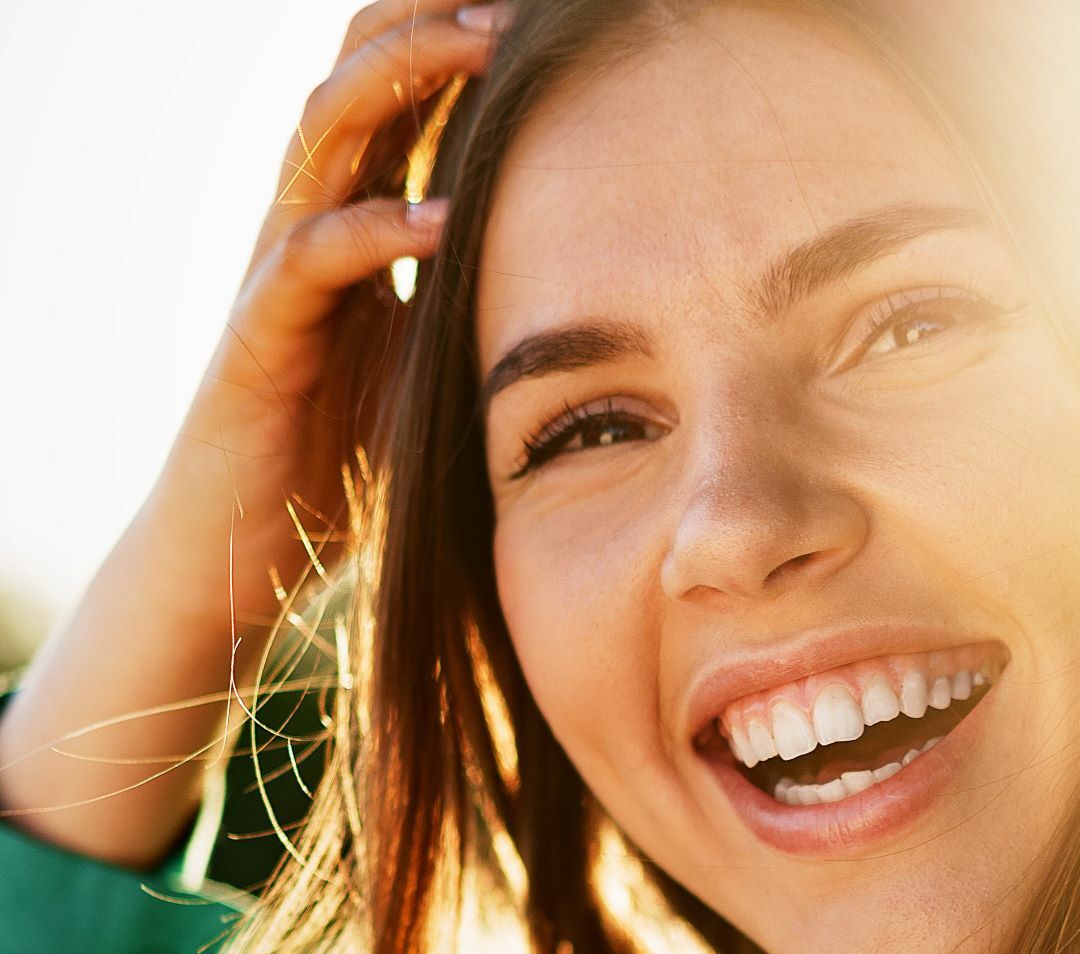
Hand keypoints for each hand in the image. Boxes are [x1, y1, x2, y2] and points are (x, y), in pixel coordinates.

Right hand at [159, 0, 507, 631]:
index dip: (459, 42)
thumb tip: (591, 291)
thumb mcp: (441, 364)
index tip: (542, 17)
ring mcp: (282, 267)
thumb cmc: (351, 455)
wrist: (254, 540)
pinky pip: (313, 257)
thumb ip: (486, 308)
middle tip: (514, 0)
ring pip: (328, 132)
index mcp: (359, 219)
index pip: (404, 97)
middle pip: (360, 76)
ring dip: (403, 79)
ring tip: (481, 47)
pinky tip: (441, 219)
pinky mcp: (260, 332)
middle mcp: (314, 220)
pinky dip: (377, 230)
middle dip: (431, 22)